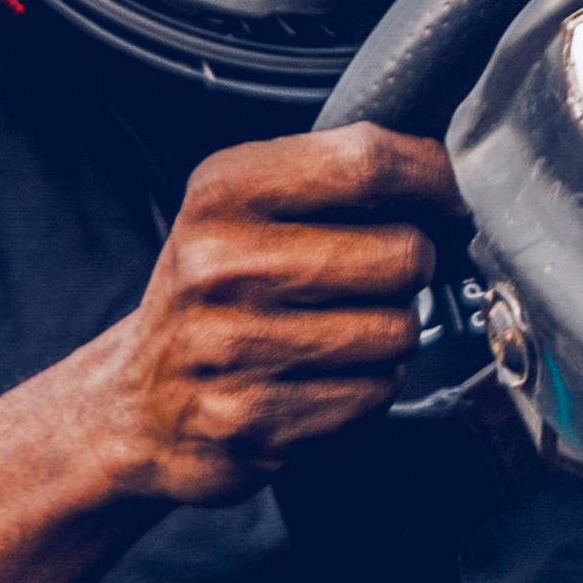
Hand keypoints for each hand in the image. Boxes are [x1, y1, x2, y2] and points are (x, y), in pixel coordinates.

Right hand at [81, 127, 462, 506]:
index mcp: (222, 193)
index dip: (430, 179)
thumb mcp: (240, 207)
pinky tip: (322, 378)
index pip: (365, 163)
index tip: (443, 197)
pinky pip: (373, 393)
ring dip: (390, 334)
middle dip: (411, 267)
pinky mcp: (254, 419)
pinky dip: (366, 388)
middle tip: (378, 277)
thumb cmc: (212, 295)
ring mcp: (235, 347)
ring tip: (342, 332)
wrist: (139, 402)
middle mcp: (221, 265)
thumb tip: (443, 171)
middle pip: (400, 254)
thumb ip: (328, 176)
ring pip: (396, 331)